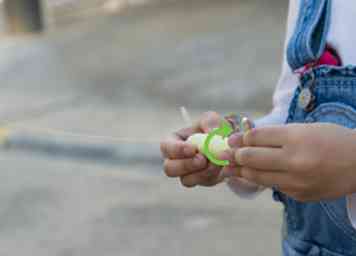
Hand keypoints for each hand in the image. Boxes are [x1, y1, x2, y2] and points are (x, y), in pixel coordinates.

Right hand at [161, 111, 225, 186]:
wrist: (227, 142)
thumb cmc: (212, 127)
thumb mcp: (211, 119)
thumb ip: (210, 122)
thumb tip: (212, 132)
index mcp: (173, 142)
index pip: (166, 147)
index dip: (177, 150)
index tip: (193, 149)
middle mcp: (176, 160)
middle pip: (169, 169)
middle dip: (186, 165)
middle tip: (202, 159)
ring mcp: (187, 173)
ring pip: (186, 180)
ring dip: (202, 172)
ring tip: (217, 161)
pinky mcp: (201, 181)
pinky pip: (204, 183)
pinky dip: (214, 175)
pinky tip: (222, 166)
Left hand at [233, 123, 355, 201]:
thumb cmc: (331, 140)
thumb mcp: (304, 129)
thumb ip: (274, 135)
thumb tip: (244, 140)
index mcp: (296, 138)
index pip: (256, 137)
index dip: (239, 138)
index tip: (230, 140)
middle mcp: (294, 161)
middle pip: (251, 158)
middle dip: (233, 155)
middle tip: (223, 154)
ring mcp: (296, 181)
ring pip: (256, 176)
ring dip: (240, 170)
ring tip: (228, 167)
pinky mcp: (298, 195)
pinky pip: (272, 186)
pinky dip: (262, 179)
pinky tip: (254, 174)